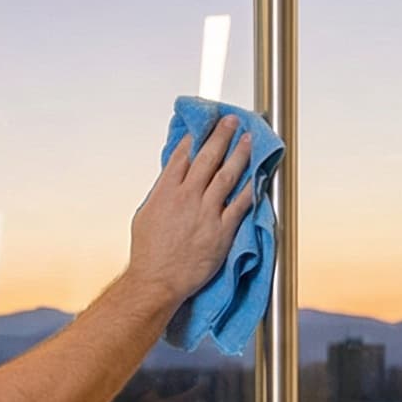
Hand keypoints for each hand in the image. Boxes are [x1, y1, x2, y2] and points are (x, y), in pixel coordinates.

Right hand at [129, 115, 256, 301]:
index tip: (202, 127)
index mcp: (165, 192)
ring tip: (247, 140)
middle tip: (230, 121)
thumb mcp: (145, 216)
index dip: (194, 138)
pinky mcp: (221, 230)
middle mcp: (186, 198)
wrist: (157, 280)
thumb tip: (170, 179)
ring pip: (227, 175)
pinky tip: (256, 176)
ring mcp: (206, 213)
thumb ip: (160, 194)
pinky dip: (249, 188)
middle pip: (207, 158)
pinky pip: (240, 204)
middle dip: (220, 135)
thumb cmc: (148, 252)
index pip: (182, 156)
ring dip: (239, 154)